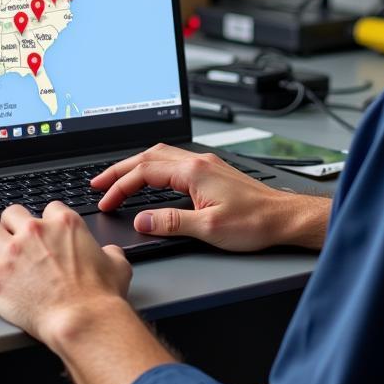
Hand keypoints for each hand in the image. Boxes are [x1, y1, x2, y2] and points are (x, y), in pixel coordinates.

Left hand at [0, 201, 132, 349]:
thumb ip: (110, 253)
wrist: (81, 319)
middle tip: (8, 232)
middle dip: (10, 222)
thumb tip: (109, 253)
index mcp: (64, 224)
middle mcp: (34, 232)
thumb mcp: (117, 265)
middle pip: (13, 213)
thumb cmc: (99, 296)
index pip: (49, 209)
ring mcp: (11, 252)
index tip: (42, 229)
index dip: (45, 219)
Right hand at [91, 143, 319, 251]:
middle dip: (120, 169)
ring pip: (161, 156)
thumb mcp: (208, 228)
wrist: (284, 218)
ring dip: (136, 166)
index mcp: (193, 171)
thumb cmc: (254, 222)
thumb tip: (140, 220)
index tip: (106, 201)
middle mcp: (198, 162)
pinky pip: (173, 162)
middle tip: (99, 183)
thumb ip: (170, 222)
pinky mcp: (213, 172)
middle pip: (148, 157)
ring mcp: (206, 165)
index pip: (144, 172)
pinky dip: (153, 168)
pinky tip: (151, 178)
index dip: (120, 187)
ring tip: (118, 179)